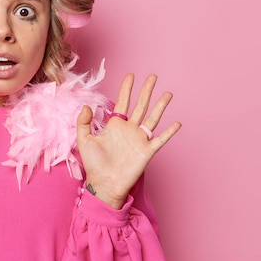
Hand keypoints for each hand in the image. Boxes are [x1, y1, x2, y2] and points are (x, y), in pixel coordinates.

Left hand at [77, 73, 180, 208]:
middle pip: (140, 105)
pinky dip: (169, 132)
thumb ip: (83, 122)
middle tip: (153, 76)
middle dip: (146, 90)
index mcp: (115, 125)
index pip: (123, 102)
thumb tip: (86, 106)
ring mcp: (139, 140)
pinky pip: (160, 139)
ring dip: (160, 106)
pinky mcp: (147, 151)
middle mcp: (129, 130)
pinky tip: (177, 123)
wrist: (104, 184)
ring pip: (152, 118)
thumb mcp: (84, 140)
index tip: (131, 75)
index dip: (127, 89)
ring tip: (168, 93)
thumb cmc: (94, 164)